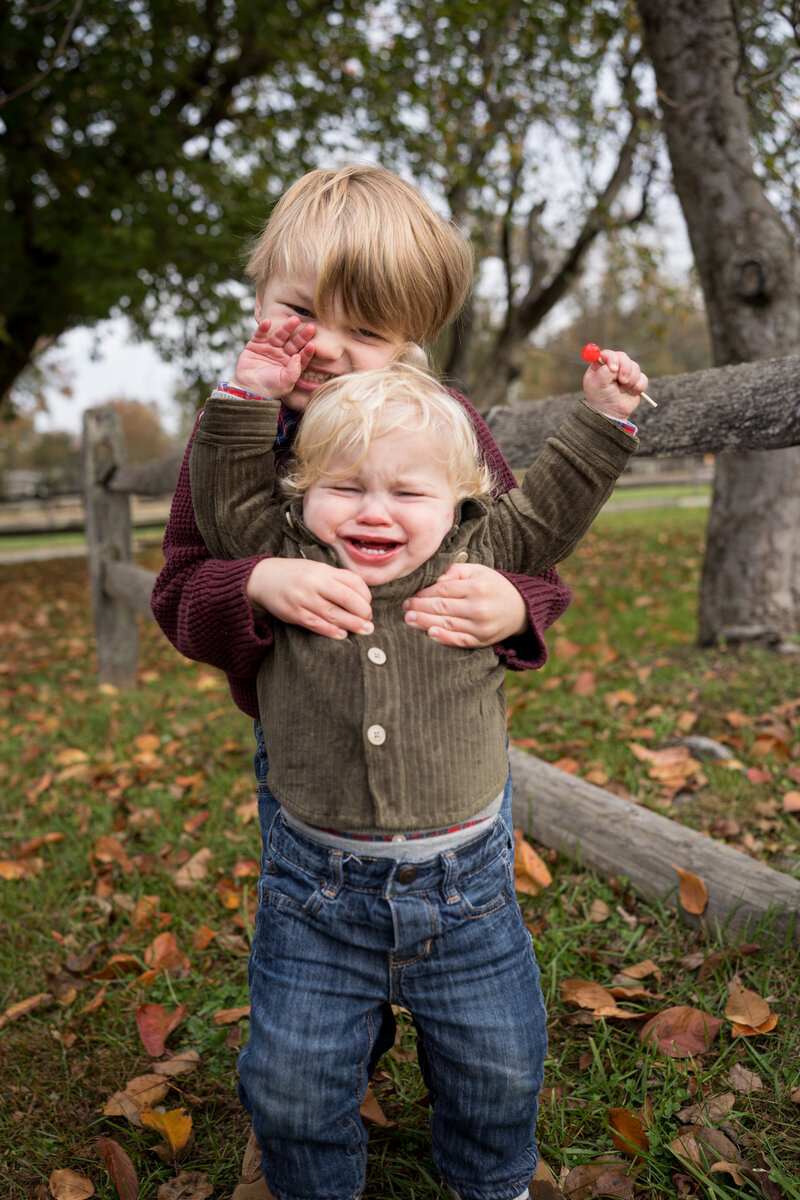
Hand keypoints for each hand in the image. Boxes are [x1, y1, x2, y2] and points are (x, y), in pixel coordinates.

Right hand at [232, 318, 315, 398]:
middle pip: (293, 343)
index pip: (301, 356)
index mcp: (290, 364)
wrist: (249, 390)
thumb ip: (293, 371)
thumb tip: (298, 356)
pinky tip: (268, 322)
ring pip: (279, 336)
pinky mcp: (255, 345)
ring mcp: (269, 349)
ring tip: (295, 320)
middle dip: (302, 335)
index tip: (313, 345)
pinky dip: (263, 329)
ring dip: (286, 328)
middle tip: (312, 327)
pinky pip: (260, 335)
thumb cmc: (270, 389)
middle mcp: (281, 354)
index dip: (307, 351)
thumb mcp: (285, 383)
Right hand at [246, 557, 373, 638]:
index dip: (366, 595)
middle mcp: (314, 582)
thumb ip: (337, 580)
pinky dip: (331, 631)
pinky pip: (316, 624)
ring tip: (365, 631)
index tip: (368, 604)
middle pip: (347, 598)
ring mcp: (303, 598)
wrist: (263, 578)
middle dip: (363, 612)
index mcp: (323, 570)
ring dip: (352, 624)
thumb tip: (362, 598)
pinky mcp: (294, 613)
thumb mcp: (317, 570)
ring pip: (333, 614)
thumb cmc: (296, 576)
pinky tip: (342, 634)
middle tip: (369, 622)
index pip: (353, 581)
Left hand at [403, 562, 527, 646]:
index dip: (424, 593)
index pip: (443, 590)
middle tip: (404, 607)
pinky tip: (429, 633)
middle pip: (442, 607)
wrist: (521, 609)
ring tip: (409, 619)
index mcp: (477, 587)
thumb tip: (436, 579)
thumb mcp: (479, 571)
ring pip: (447, 624)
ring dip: (424, 622)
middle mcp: (479, 607)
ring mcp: (480, 626)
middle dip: (419, 607)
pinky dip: (443, 638)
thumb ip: (456, 571)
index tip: (410, 594)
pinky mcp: (481, 640)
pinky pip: (459, 640)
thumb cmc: (495, 587)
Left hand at [582, 349, 647, 418]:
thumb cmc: (600, 398)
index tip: (613, 369)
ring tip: (621, 391)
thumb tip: (614, 366)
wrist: (610, 413)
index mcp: (601, 365)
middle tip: (622, 381)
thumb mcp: (597, 385)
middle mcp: (614, 366)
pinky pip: (643, 379)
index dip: (613, 358)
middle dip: (625, 369)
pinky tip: (630, 393)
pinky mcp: (636, 381)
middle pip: (624, 357)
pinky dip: (637, 387)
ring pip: (635, 367)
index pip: (608, 354)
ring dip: (630, 381)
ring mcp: (625, 372)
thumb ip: (604, 372)